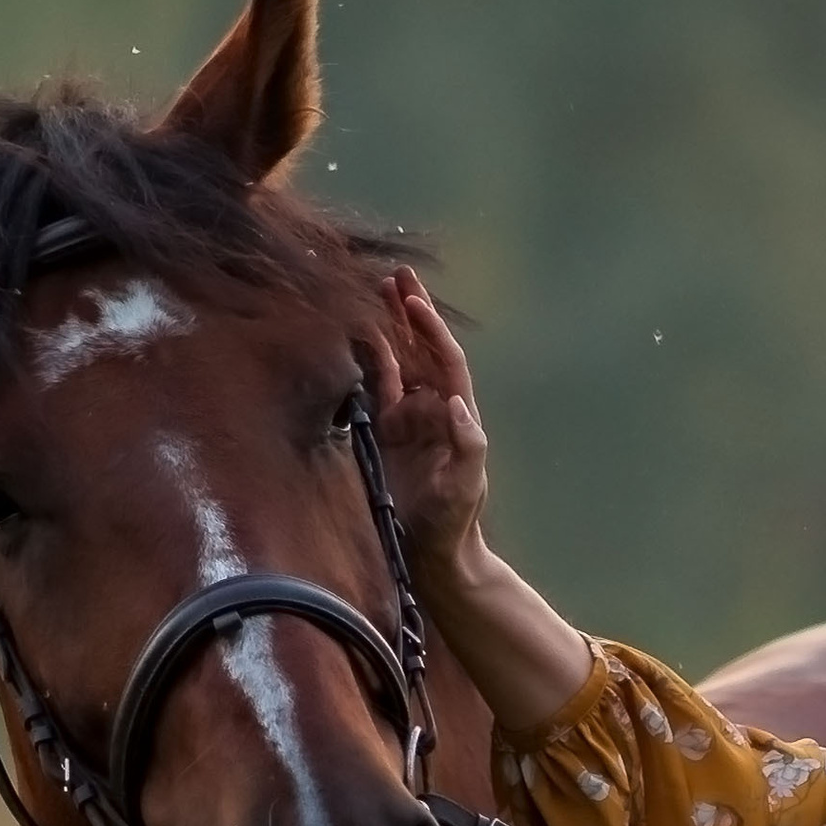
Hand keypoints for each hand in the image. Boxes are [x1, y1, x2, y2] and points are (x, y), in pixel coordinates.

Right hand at [368, 270, 488, 577]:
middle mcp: (432, 410)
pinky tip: (359, 337)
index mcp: (456, 415)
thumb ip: (466, 445)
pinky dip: (369, 361)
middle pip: (421, 350)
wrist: (432, 551)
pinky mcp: (384, 433)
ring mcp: (407, 420)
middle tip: (397, 275)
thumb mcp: (465, 485)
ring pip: (398, 362)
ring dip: (389, 329)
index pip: (444, 361)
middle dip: (410, 313)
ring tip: (377, 292)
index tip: (415, 300)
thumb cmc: (455, 520)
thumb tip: (456, 403)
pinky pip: (376, 388)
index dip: (431, 329)